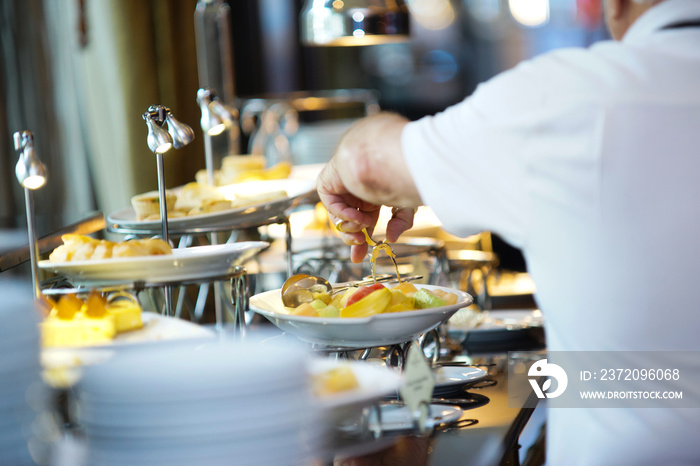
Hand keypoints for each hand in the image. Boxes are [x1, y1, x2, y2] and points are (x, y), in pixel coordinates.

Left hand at [316, 113, 421, 262]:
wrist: (386, 154)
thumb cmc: (398, 170)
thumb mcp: (406, 201)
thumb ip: (401, 221)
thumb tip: (392, 238)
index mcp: (372, 198)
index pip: (363, 224)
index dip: (362, 242)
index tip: (363, 257)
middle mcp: (356, 194)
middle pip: (348, 224)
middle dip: (352, 239)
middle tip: (359, 248)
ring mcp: (342, 188)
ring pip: (337, 217)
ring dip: (349, 227)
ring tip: (362, 227)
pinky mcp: (329, 182)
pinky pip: (330, 204)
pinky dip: (341, 214)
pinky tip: (355, 217)